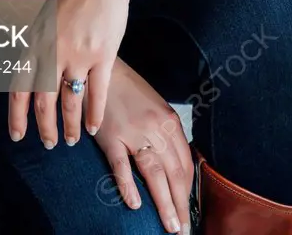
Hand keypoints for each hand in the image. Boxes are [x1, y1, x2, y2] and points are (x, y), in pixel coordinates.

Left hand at [8, 0, 130, 146]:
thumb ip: (37, 44)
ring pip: (71, 101)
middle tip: (49, 144)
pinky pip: (98, 92)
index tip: (17, 136)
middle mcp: (53, 51)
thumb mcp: (44, 16)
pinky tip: (94, 127)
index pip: (20, 87)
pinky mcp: (103, 53)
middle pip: (45, 101)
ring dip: (70, 125)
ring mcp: (79, 53)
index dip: (17, 115)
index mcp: (34, 41)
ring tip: (70, 140)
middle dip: (45, 128)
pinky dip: (95, 113)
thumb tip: (29, 70)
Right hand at [89, 56, 194, 234]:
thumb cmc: (129, 91)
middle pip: (174, 173)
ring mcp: (133, 133)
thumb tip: (177, 165)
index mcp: (169, 121)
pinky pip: (122, 166)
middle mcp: (155, 127)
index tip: (190, 210)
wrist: (102, 72)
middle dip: (181, 205)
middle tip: (183, 229)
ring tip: (170, 226)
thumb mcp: (155, 107)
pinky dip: (129, 187)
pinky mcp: (110, 137)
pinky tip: (135, 205)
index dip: (189, 191)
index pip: (185, 163)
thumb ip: (166, 133)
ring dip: (164, 204)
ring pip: (154, 174)